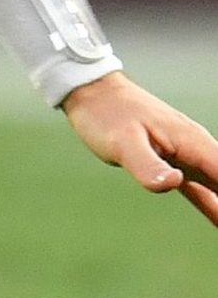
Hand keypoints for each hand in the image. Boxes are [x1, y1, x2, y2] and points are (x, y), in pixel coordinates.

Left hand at [61, 72, 217, 227]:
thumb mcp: (121, 142)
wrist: (92, 93)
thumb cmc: (105, 114)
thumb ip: (147, 164)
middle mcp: (198, 149)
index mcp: (193, 144)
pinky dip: (214, 204)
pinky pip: (202, 188)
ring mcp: (188, 156)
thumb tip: (174, 184)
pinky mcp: (174, 162)